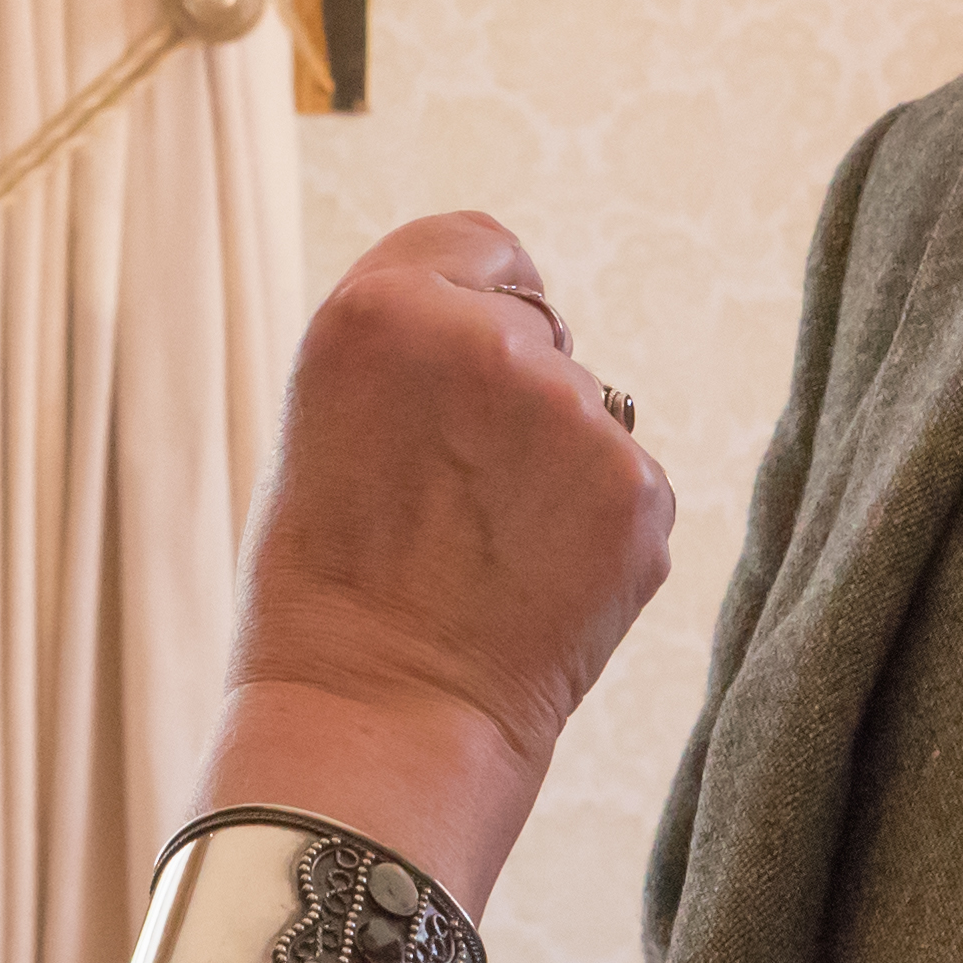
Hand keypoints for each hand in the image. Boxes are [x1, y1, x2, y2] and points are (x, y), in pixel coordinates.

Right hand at [197, 214, 672, 910]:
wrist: (372, 721)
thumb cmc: (328, 583)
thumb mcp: (328, 417)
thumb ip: (418, 351)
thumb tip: (519, 330)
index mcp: (377, 307)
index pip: (482, 242)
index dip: (477, 305)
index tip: (456, 371)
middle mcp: (483, 340)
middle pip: (540, 331)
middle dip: (514, 395)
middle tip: (451, 495)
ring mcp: (570, 412)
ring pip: (587, 412)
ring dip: (555, 467)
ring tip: (481, 552)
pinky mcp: (634, 486)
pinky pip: (627, 484)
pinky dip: (595, 531)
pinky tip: (531, 586)